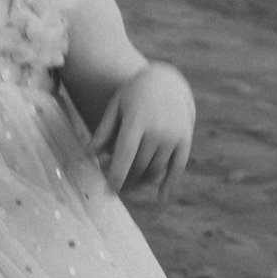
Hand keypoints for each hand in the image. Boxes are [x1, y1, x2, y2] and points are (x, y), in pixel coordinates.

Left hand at [91, 62, 194, 205]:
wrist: (168, 80)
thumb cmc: (135, 93)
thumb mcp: (116, 106)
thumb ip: (104, 130)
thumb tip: (90, 154)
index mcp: (136, 120)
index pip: (125, 154)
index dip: (117, 174)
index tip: (110, 190)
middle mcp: (157, 129)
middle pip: (140, 165)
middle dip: (127, 178)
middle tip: (117, 186)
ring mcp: (173, 135)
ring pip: (156, 169)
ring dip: (142, 180)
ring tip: (131, 184)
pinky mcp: (185, 139)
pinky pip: (178, 167)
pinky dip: (169, 183)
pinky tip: (161, 197)